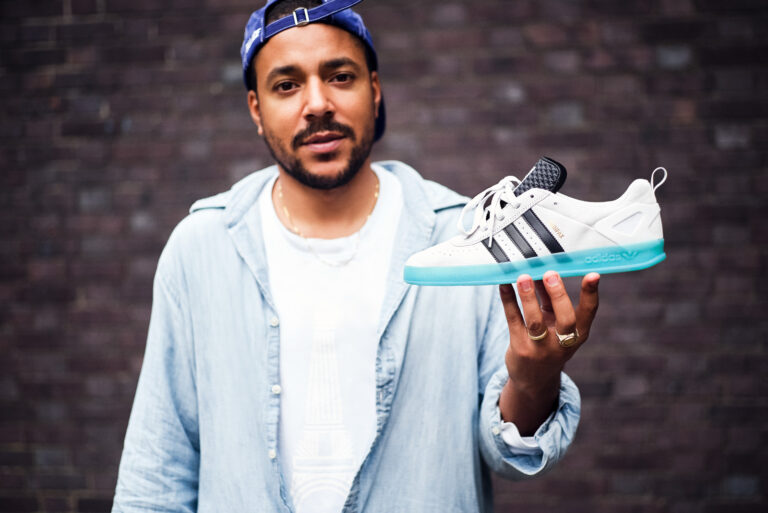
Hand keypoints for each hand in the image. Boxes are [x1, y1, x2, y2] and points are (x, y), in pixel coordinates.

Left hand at [497, 271, 599, 433]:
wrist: (534, 380)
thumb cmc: (549, 343)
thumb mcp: (556, 325)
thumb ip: (550, 299)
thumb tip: (540, 270)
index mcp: (578, 335)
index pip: (588, 313)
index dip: (591, 294)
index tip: (593, 275)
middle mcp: (562, 344)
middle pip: (565, 320)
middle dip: (558, 295)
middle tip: (550, 274)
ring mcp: (540, 349)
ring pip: (535, 321)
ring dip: (528, 297)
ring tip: (523, 277)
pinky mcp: (520, 349)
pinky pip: (513, 321)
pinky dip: (508, 301)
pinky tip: (504, 285)